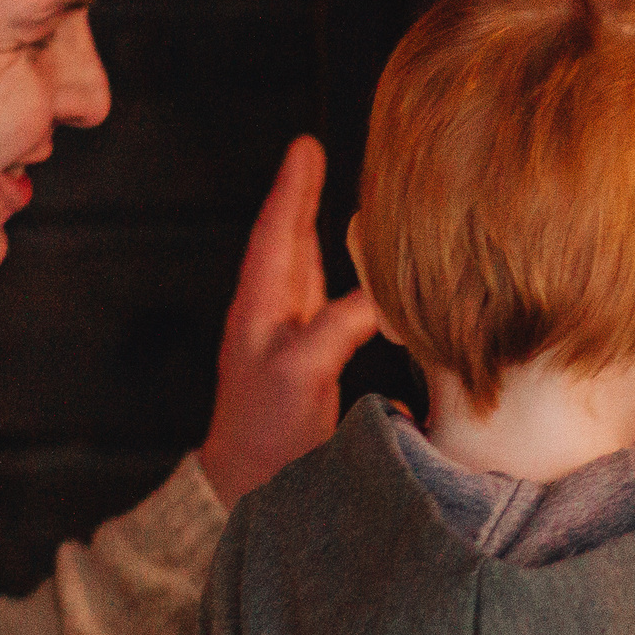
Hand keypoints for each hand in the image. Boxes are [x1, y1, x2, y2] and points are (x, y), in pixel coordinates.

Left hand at [197, 137, 381, 506]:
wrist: (247, 488)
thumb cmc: (266, 433)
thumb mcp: (302, 373)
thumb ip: (339, 327)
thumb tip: (386, 295)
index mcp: (261, 308)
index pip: (277, 234)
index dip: (294, 191)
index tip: (306, 146)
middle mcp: (271, 315)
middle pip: (288, 241)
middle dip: (302, 196)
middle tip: (312, 150)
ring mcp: (289, 338)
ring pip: (306, 268)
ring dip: (320, 230)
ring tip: (335, 195)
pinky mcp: (310, 364)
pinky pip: (330, 303)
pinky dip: (346, 277)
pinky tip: (363, 276)